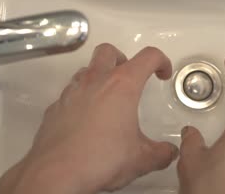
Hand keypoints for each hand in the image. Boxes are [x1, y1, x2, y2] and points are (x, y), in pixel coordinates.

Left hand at [0, 44, 177, 193]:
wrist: (57, 173)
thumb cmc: (96, 159)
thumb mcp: (141, 159)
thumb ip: (161, 153)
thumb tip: (168, 153)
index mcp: (121, 86)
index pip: (147, 57)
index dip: (160, 61)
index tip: (162, 71)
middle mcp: (95, 82)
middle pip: (109, 51)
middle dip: (123, 58)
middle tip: (131, 74)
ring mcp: (71, 92)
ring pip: (86, 69)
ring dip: (100, 76)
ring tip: (109, 96)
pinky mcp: (56, 107)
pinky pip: (70, 93)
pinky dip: (81, 98)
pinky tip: (87, 118)